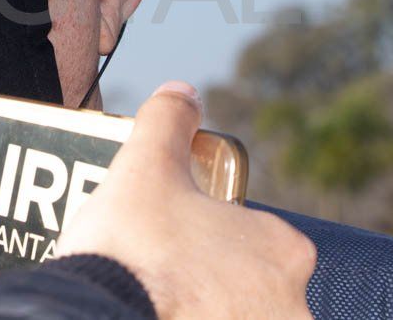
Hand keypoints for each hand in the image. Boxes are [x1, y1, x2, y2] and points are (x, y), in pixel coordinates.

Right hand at [57, 81, 315, 318]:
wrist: (102, 319)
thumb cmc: (134, 252)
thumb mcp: (145, 166)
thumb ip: (168, 122)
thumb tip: (182, 94)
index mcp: (282, 250)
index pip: (258, 237)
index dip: (211, 234)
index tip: (173, 241)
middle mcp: (290, 309)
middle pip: (250, 290)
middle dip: (211, 286)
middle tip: (161, 280)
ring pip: (236, 317)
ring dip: (204, 310)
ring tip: (153, 303)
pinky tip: (150, 317)